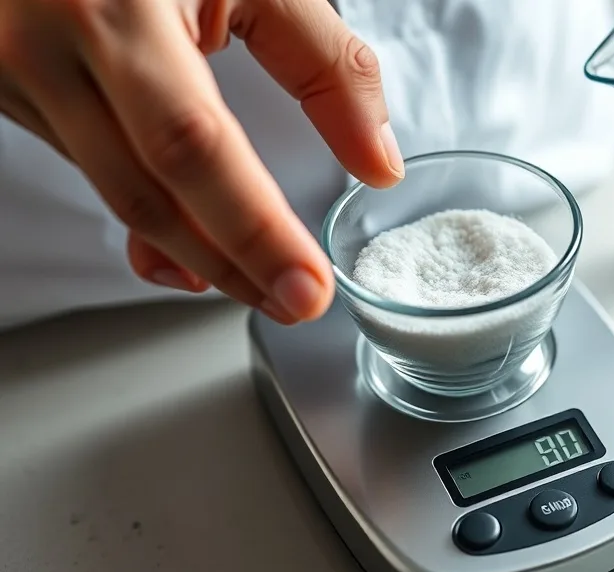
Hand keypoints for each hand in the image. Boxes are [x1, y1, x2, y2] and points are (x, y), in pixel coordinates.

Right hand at [0, 0, 404, 323]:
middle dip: (230, 264)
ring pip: (116, 194)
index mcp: (116, 7)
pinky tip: (193, 249)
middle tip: (293, 302)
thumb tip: (378, 162)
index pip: (192, 144)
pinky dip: (149, 218)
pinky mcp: (9, 93)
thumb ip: (327, 64)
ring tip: (262, 281)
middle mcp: (51, 47)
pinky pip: (90, 175)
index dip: (251, 227)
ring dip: (194, 251)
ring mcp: (15, 75)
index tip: (305, 283)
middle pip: (147, 192)